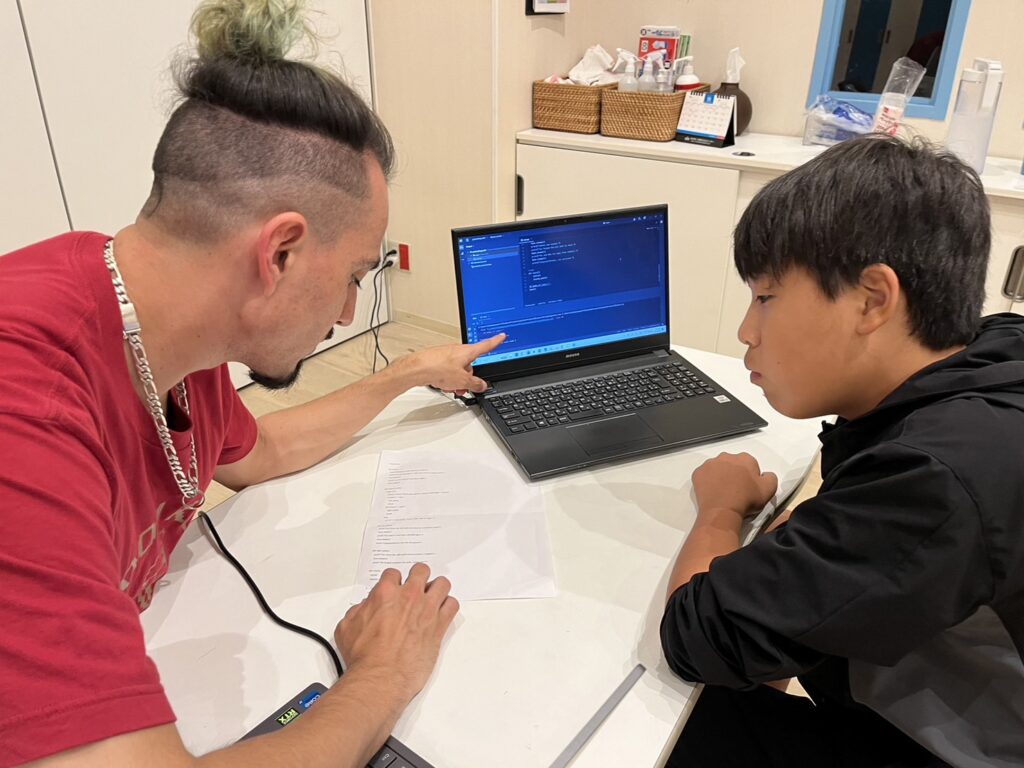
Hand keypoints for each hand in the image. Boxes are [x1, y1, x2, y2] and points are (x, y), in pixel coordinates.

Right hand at [335, 563, 458, 702]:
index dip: (393, 581)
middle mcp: (409, 597)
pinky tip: (442, 612)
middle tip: (416, 586)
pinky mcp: (439, 626)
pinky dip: (448, 606)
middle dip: (418, 576)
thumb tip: (365, 607)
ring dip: (437, 588)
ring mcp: (426, 610)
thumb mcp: (347, 627)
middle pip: (421, 571)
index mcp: (385, 593)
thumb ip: (359, 610)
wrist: (380, 677)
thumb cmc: (364, 657)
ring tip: (432, 596)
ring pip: (442, 584)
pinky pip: (452, 605)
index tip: (394, 587)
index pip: (393, 574)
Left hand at [402, 333, 505, 394]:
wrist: (417, 368)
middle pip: (470, 364)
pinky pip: (447, 370)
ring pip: (458, 369)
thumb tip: (482, 385)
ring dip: (457, 380)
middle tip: (464, 387)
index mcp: (468, 351)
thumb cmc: (438, 368)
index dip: (496, 341)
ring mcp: (447, 354)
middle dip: (468, 377)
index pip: (486, 345)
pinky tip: (442, 384)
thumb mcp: (462, 381)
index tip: (501, 336)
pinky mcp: (437, 359)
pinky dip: (447, 378)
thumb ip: (475, 384)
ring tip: (450, 388)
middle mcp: (458, 350)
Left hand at [691, 452, 777, 518]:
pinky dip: (707, 481)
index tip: (748, 488)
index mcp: (745, 458)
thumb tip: (765, 475)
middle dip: (734, 473)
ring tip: (723, 492)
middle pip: (733, 464)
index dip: (750, 477)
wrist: (723, 511)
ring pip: (717, 467)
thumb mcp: (769, 489)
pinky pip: (704, 474)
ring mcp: (710, 463)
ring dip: (720, 475)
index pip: (750, 464)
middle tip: (735, 490)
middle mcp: (727, 456)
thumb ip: (770, 477)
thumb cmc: (746, 500)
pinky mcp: (698, 472)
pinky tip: (712, 492)